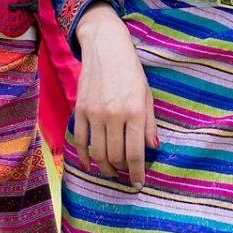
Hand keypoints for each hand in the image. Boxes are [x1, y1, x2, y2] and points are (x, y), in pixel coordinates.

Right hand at [71, 3, 158, 188]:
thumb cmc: (131, 72)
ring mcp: (95, 113)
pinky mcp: (80, 110)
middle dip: (121, 170)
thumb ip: (149, 124)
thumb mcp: (147, 95)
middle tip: (125, 174)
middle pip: (115, 156)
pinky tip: (90, 163)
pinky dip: (84, 157)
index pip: (136, 153)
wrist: (106, 47)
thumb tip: (152, 148)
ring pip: (98, 153)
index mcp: (135, 112)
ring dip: (105, 167)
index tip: (138, 184)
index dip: (137, 173)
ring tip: (111, 171)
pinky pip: (81, 141)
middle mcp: (115, 115)